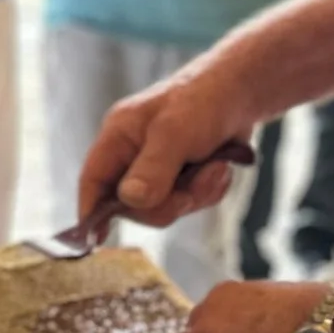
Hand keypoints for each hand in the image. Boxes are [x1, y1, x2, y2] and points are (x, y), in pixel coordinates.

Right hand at [78, 55, 255, 233]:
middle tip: (192, 188)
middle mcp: (133, 155)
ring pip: (165, 206)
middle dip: (168, 202)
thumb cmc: (203, 100)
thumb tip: (130, 201)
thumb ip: (152, 168)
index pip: (92, 181)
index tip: (96, 241)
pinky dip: (208, 191)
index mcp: (119, 137)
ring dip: (196, 194)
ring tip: (215, 167)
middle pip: (133, 205)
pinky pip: (188, 203)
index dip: (91, 212)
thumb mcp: (176, 133)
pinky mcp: (182, 176)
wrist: (242, 91)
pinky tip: (220, 168)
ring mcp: (157, 168)